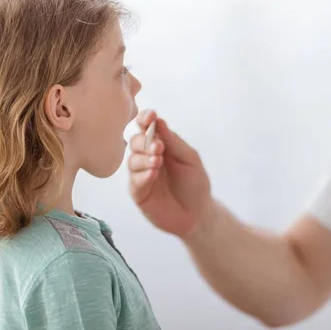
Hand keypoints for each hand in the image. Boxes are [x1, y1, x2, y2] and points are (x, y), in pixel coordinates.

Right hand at [128, 110, 212, 237]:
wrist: (198, 214)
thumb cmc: (195, 184)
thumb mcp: (190, 159)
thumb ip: (174, 142)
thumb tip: (159, 121)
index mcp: (160, 145)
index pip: (146, 127)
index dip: (144, 119)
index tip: (150, 117)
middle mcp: (147, 157)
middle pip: (134, 141)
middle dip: (144, 141)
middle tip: (158, 147)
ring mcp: (141, 175)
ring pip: (132, 160)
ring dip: (143, 158)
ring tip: (158, 162)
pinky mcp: (138, 193)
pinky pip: (134, 181)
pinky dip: (142, 176)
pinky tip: (152, 174)